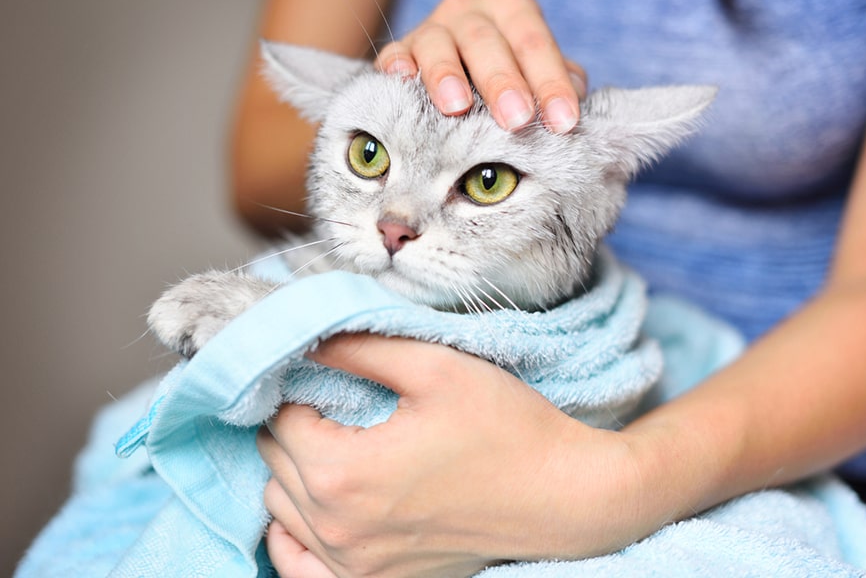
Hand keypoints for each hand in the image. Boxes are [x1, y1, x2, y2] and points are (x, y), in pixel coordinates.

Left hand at [257, 333, 642, 576]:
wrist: (561, 497)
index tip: (325, 372)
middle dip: (295, 425)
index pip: (281, 419)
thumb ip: (360, 346)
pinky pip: (297, 565)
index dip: (298, 386)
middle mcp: (337, 530)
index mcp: (345, 472)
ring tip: (336, 446)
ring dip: (295, 472)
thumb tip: (304, 338)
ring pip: (280, 509)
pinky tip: (322, 507)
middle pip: (275, 463)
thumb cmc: (506, 427)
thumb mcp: (436, 367)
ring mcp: (353, 568)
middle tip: (332, 403)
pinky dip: (295, 533)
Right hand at [375, 0, 586, 132]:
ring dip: (447, 75)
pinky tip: (403, 82)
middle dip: (503, 82)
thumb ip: (557, 80)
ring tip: (457, 107)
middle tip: (517, 119)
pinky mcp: (399, 53)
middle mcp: (469, 12)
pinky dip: (398, 68)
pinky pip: (395, 56)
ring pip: (437, 45)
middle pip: (486, 42)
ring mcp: (431, 30)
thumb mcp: (536, 73)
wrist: (454, 73)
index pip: (534, 42)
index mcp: (511, 9)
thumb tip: (577, 95)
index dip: (550, 82)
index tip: (563, 122)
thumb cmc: (506, 76)